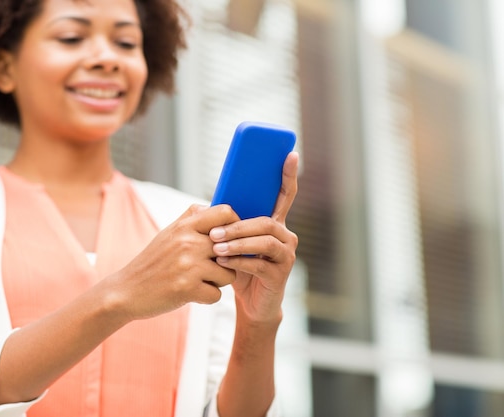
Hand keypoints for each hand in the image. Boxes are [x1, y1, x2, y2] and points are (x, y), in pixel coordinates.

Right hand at [102, 203, 240, 320]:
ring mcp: (188, 266)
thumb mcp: (168, 234)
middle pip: (233, 248)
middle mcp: (188, 242)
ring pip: (229, 274)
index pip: (225, 213)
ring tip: (199, 281)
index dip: (236, 226)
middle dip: (227, 261)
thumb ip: (190, 219)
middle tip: (212, 268)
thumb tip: (211, 207)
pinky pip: (217, 295)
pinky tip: (192, 294)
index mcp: (184, 226)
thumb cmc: (152, 263)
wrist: (126, 290)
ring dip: (218, 282)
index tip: (231, 240)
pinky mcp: (187, 289)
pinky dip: (207, 298)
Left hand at [209, 152, 298, 322]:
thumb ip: (231, 224)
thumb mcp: (234, 243)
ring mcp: (286, 255)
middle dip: (238, 225)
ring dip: (237, 243)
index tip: (291, 154)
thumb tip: (213, 204)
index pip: (285, 195)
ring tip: (215, 247)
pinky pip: (259, 264)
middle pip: (266, 221)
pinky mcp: (281, 275)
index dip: (289, 175)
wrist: (250, 303)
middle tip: (213, 232)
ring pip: (264, 241)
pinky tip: (223, 263)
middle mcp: (286, 236)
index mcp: (275, 223)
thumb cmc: (239, 268)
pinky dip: (239, 262)